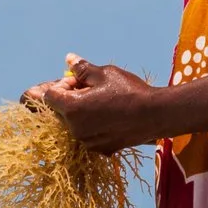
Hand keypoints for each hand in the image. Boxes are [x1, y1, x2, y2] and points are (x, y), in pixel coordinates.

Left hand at [26, 56, 164, 152]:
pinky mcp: (101, 149)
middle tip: (92, 88)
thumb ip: (82, 69)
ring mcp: (88, 141)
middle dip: (70, 98)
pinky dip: (94, 124)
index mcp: (72, 108)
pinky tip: (111, 115)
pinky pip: (89, 133)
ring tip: (104, 101)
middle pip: (61, 111)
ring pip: (75, 123)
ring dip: (82, 111)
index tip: (77, 81)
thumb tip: (69, 59)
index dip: (61, 85)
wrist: (156, 115)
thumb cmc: (129, 91)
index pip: (50, 96)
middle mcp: (75, 129)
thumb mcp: (105, 74)